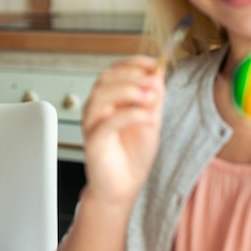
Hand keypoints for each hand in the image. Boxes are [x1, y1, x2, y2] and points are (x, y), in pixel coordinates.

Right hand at [81, 55, 164, 206]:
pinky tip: (146, 117)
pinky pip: (107, 122)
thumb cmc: (133, 156)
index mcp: (109, 100)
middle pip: (105, 79)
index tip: (153, 63)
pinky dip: (129, 115)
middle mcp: (97, 108)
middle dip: (131, 75)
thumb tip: (158, 73)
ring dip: (128, 90)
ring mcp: (92, 123)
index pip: (115, 71)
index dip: (132, 64)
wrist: (123, 187)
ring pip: (101, 95)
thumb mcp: (151, 121)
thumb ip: (153, 98)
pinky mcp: (93, 140)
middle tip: (153, 80)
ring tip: (149, 97)